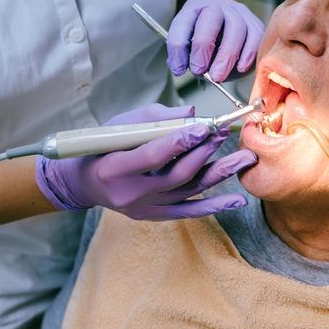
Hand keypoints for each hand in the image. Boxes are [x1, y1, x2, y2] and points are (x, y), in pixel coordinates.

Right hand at [36, 104, 256, 219]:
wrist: (84, 183)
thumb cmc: (102, 147)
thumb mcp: (120, 125)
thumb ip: (156, 117)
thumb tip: (192, 112)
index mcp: (115, 168)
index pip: (154, 155)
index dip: (181, 141)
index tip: (205, 126)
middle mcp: (131, 193)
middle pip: (177, 174)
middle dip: (205, 152)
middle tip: (225, 134)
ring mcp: (145, 208)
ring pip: (189, 191)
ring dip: (219, 174)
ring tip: (244, 159)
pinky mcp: (156, 216)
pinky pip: (190, 212)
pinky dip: (215, 206)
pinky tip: (238, 201)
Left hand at [167, 0, 264, 80]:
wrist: (229, 38)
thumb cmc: (207, 46)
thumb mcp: (192, 48)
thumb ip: (190, 57)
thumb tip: (199, 71)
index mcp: (195, 6)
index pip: (183, 22)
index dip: (178, 46)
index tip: (178, 69)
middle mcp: (217, 4)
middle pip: (211, 18)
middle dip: (203, 46)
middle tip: (199, 70)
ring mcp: (239, 12)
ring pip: (236, 28)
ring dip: (226, 55)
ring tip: (218, 76)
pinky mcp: (256, 24)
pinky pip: (255, 37)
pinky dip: (248, 54)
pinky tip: (240, 68)